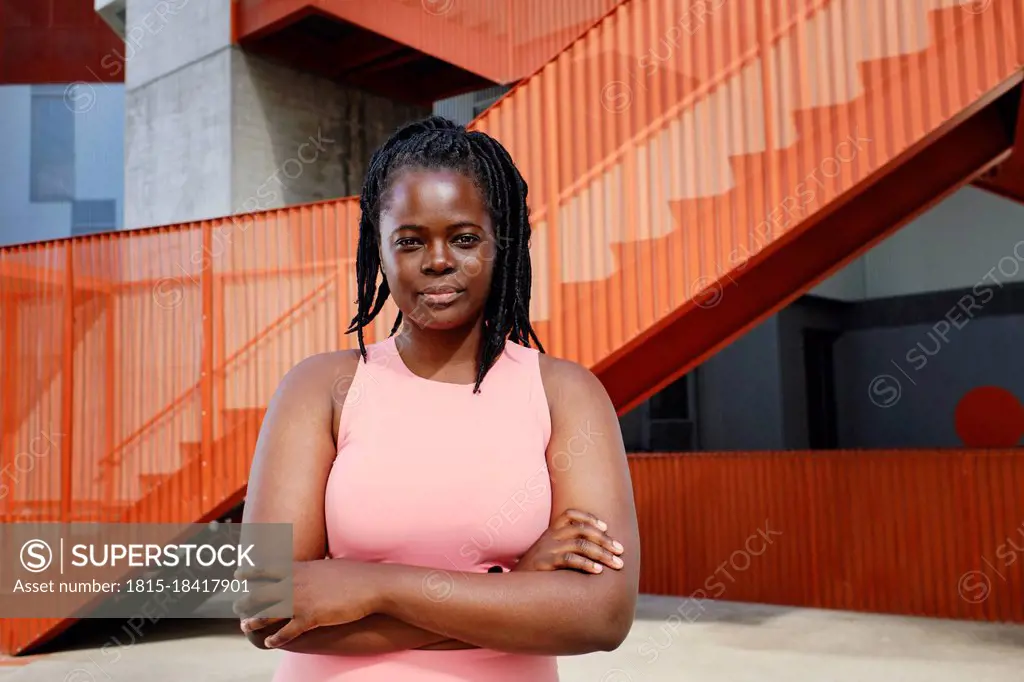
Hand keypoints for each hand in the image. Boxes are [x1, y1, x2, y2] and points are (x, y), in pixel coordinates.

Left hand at [236, 558, 381, 648]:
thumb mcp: (328, 566)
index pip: (268, 569)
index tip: (237, 574)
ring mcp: (302, 601)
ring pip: (269, 612)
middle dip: (246, 601)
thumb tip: (306, 567)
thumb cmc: (354, 574)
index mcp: (300, 568)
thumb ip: (312, 568)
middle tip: (237, 608)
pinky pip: (288, 631)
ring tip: (245, 626)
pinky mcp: (312, 618)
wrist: (371, 585)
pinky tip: (270, 643)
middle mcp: (296, 583)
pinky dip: (276, 638)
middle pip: (262, 592)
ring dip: (255, 621)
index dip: (250, 572)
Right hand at [512, 508, 624, 574]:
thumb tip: (595, 554)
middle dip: (605, 539)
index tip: (606, 528)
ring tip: (616, 564)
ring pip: (580, 544)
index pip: (571, 514)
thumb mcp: (547, 554)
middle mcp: (550, 537)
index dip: (590, 518)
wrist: (510, 587)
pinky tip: (598, 571)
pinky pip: (569, 559)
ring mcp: (547, 549)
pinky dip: (586, 564)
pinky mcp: (544, 563)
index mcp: (551, 532)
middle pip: (582, 529)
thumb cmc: (535, 573)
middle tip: (620, 551)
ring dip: (602, 553)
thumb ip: (565, 549)